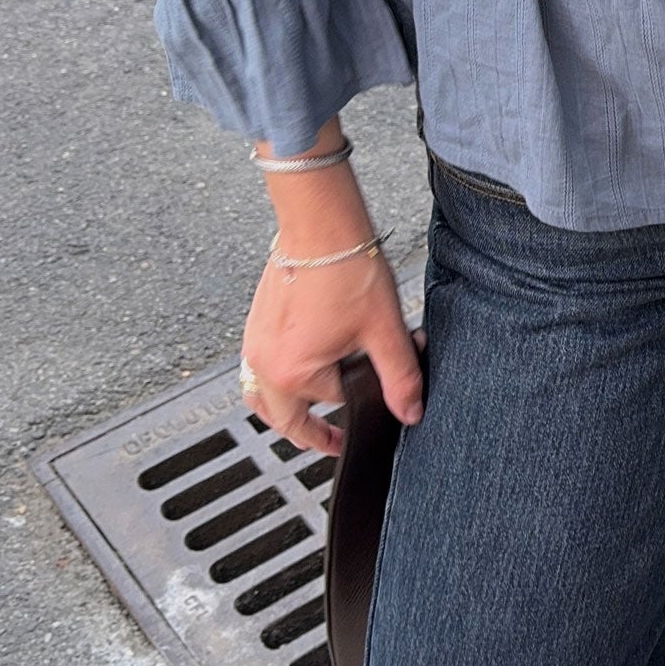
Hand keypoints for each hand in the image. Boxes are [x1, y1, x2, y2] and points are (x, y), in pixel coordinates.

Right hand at [239, 126, 421, 454]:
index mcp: (292, 373)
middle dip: (309, 433)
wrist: (320, 224)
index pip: (333, 403)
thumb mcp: (385, 331)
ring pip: (263, 396)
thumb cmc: (347, 270)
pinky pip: (259, 368)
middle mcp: (264, 363)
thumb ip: (400, 378)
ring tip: (311, 414)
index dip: (364, 397)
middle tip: (331, 440)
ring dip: (286, 409)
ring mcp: (254, 343)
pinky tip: (302, 366)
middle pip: (284, 418)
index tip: (382, 393)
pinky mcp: (255, 323)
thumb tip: (410, 413)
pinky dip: (278, 378)